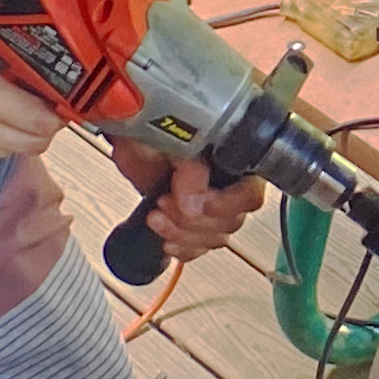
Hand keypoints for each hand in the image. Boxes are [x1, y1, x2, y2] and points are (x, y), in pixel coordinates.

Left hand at [110, 144, 266, 260]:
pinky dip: (182, 247)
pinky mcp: (193, 222)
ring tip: (157, 216)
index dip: (226, 204)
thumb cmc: (150, 131)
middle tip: (166, 201)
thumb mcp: (170, 141)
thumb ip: (189, 169)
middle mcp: (228, 182)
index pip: (249, 193)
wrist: (129, 141)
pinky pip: (199, 247)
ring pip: (215, 237)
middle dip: (194, 220)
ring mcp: (211, 204)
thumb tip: (195, 203)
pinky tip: (166, 239)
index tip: (199, 202)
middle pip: (231, 220)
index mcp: (233, 157)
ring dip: (183, 234)